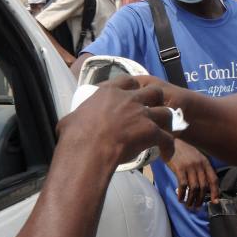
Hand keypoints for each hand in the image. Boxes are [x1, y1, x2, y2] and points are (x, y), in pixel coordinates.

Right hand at [59, 75, 174, 164]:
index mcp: (109, 93)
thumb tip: (67, 124)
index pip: (127, 80)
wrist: (88, 150)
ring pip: (166, 113)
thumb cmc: (74, 136)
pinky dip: (169, 147)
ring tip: (164, 133)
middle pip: (154, 91)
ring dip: (167, 123)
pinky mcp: (151, 131)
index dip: (134, 87)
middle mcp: (129, 99)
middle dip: (157, 101)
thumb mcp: (71, 120)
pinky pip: (167, 138)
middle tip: (154, 112)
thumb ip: (76, 117)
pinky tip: (166, 155)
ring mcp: (142, 114)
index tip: (135, 94)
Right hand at [166, 139, 218, 208]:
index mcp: (205, 162)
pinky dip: (182, 194)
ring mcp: (190, 167)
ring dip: (192, 199)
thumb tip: (203, 182)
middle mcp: (199, 165)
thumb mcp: (195, 155)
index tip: (215, 201)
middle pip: (204, 186)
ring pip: (194, 188)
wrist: (168, 141)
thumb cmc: (181, 148)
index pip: (214, 179)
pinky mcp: (179, 169)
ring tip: (189, 206)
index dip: (215, 191)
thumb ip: (201, 166)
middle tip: (197, 207)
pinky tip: (180, 199)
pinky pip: (183, 185)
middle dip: (201, 199)